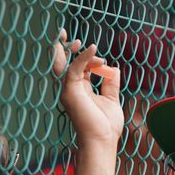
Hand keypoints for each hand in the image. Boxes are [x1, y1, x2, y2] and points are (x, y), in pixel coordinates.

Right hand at [53, 28, 123, 146]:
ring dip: (69, 50)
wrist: (102, 140)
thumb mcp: (112, 98)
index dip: (81, 55)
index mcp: (80, 90)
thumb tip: (113, 67)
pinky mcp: (70, 92)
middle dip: (62, 48)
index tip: (89, 46)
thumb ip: (111, 82)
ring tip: (77, 41)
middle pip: (63, 64)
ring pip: (64, 65)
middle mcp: (72, 89)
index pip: (77, 67)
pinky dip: (83, 58)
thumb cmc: (106, 126)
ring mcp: (69, 91)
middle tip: (63, 33)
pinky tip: (93, 50)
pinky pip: (74, 69)